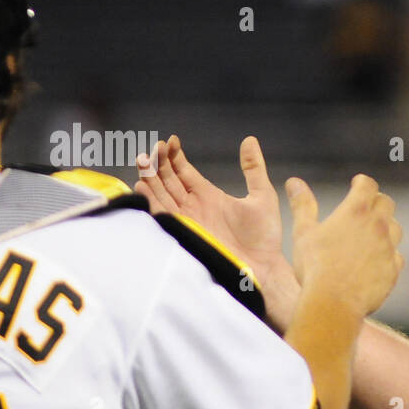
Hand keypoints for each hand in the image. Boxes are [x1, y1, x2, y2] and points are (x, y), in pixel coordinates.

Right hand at [135, 134, 299, 327]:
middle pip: (168, 181)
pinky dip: (151, 202)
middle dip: (159, 163)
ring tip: (144, 159)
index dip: (175, 156)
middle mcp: (194, 207)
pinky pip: (162, 216)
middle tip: (155, 147)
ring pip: (161, 195)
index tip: (170, 140)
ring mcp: (187, 220)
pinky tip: (142, 186)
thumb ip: (254, 168)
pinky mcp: (184, 234)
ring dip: (150, 178)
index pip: (184, 172)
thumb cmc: (265, 238)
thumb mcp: (262, 196)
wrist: (264, 267)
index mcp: (208, 196)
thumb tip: (250, 140)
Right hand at [287, 173, 402, 318]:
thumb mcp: (304, 232)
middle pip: (386, 203)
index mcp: (356, 211)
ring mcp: (388, 248)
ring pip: (396, 228)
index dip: (362, 182)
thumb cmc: (314, 267)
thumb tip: (294, 182)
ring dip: (386, 227)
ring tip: (371, 234)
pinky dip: (388, 255)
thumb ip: (303, 205)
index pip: (368, 185)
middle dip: (377, 201)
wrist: (333, 303)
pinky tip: (377, 261)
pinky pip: (396, 257)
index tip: (357, 184)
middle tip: (366, 207)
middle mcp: (377, 226)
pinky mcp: (393, 270)